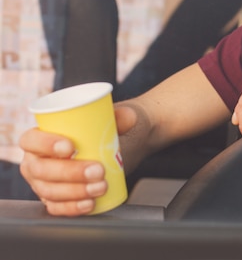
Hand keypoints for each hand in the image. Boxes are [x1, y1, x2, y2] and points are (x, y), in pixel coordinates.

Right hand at [19, 105, 136, 215]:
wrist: (116, 147)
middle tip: (97, 170)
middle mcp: (36, 160)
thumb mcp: (114, 118)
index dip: (45, 144)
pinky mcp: (54, 199)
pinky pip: (57, 207)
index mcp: (40, 135)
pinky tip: (89, 203)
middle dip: (69, 172)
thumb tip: (127, 118)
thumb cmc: (105, 129)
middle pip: (41, 169)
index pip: (31, 140)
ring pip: (49, 191)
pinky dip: (72, 208)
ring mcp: (42, 182)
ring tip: (101, 186)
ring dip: (75, 192)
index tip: (70, 148)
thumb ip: (122, 115)